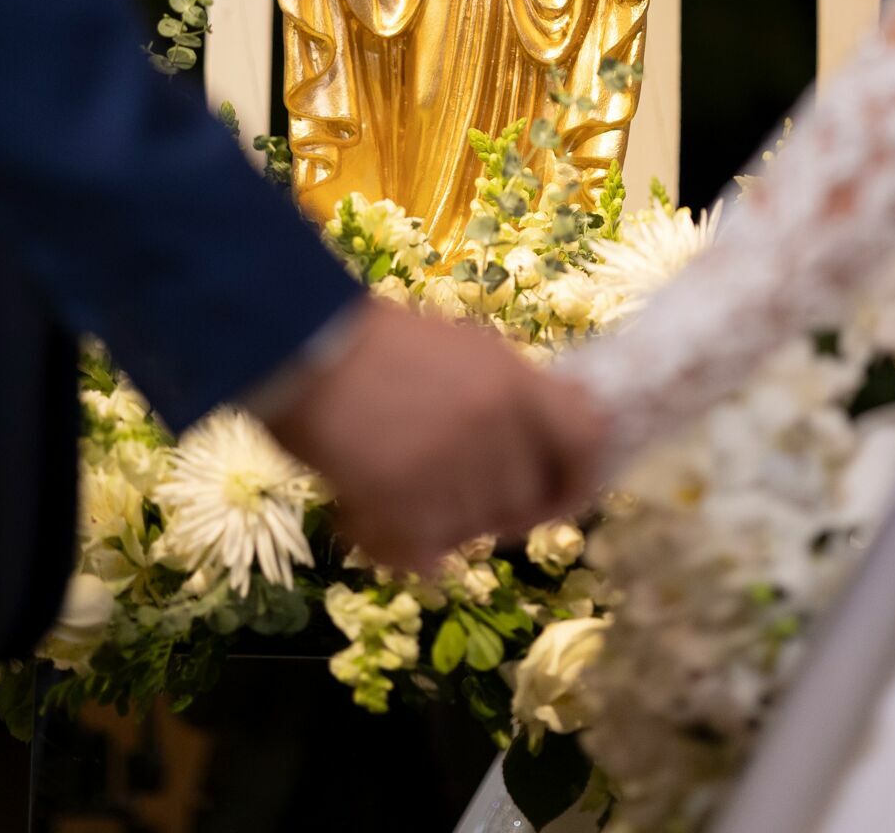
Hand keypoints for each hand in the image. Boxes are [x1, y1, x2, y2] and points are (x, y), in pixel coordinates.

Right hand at [265, 302, 606, 573]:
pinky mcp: (404, 502)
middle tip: (455, 494)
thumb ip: (517, 391)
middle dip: (499, 508)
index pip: (588, 442)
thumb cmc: (382, 342)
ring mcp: (451, 468)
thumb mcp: (469, 347)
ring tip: (404, 496)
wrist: (307, 348)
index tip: (560, 491)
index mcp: (517, 383)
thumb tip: (561, 422)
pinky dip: (402, 547)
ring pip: (475, 530)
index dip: (580, 475)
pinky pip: (426, 552)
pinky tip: (375, 521)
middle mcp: (495, 428)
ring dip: (445, 525)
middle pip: (528, 500)